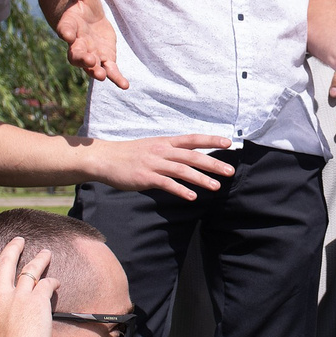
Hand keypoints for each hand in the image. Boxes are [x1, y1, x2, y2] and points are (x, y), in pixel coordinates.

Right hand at [0, 235, 56, 336]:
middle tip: (18, 241)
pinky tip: (57, 282)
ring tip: (45, 252)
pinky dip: (53, 282)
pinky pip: (47, 285)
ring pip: (29, 269)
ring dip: (39, 259)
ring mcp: (19, 298)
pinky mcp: (38, 302)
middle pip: (4, 264)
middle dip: (12, 249)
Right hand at [52, 0, 126, 88]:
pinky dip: (116, 78)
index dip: (65, 31)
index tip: (66, 34)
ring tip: (100, 75)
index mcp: (70, 25)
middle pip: (76, 52)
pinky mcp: (104, 59)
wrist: (87, 17)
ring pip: (90, 65)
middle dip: (81, 56)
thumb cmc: (82, 2)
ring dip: (95, 70)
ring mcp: (91, 53)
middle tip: (87, 59)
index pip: (65, 28)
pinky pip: (109, 70)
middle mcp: (78, 43)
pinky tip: (124, 85)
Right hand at [84, 133, 236, 198]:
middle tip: (230, 171)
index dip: (211, 140)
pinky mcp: (146, 177)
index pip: (193, 139)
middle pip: (193, 156)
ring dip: (201, 179)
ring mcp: (154, 164)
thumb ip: (170, 153)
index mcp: (166, 142)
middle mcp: (163, 151)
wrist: (106, 158)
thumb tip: (188, 158)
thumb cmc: (131, 155)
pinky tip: (192, 197)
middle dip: (213, 163)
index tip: (229, 142)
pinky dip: (181, 190)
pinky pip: (167, 184)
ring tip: (216, 187)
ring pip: (183, 170)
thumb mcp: (153, 148)